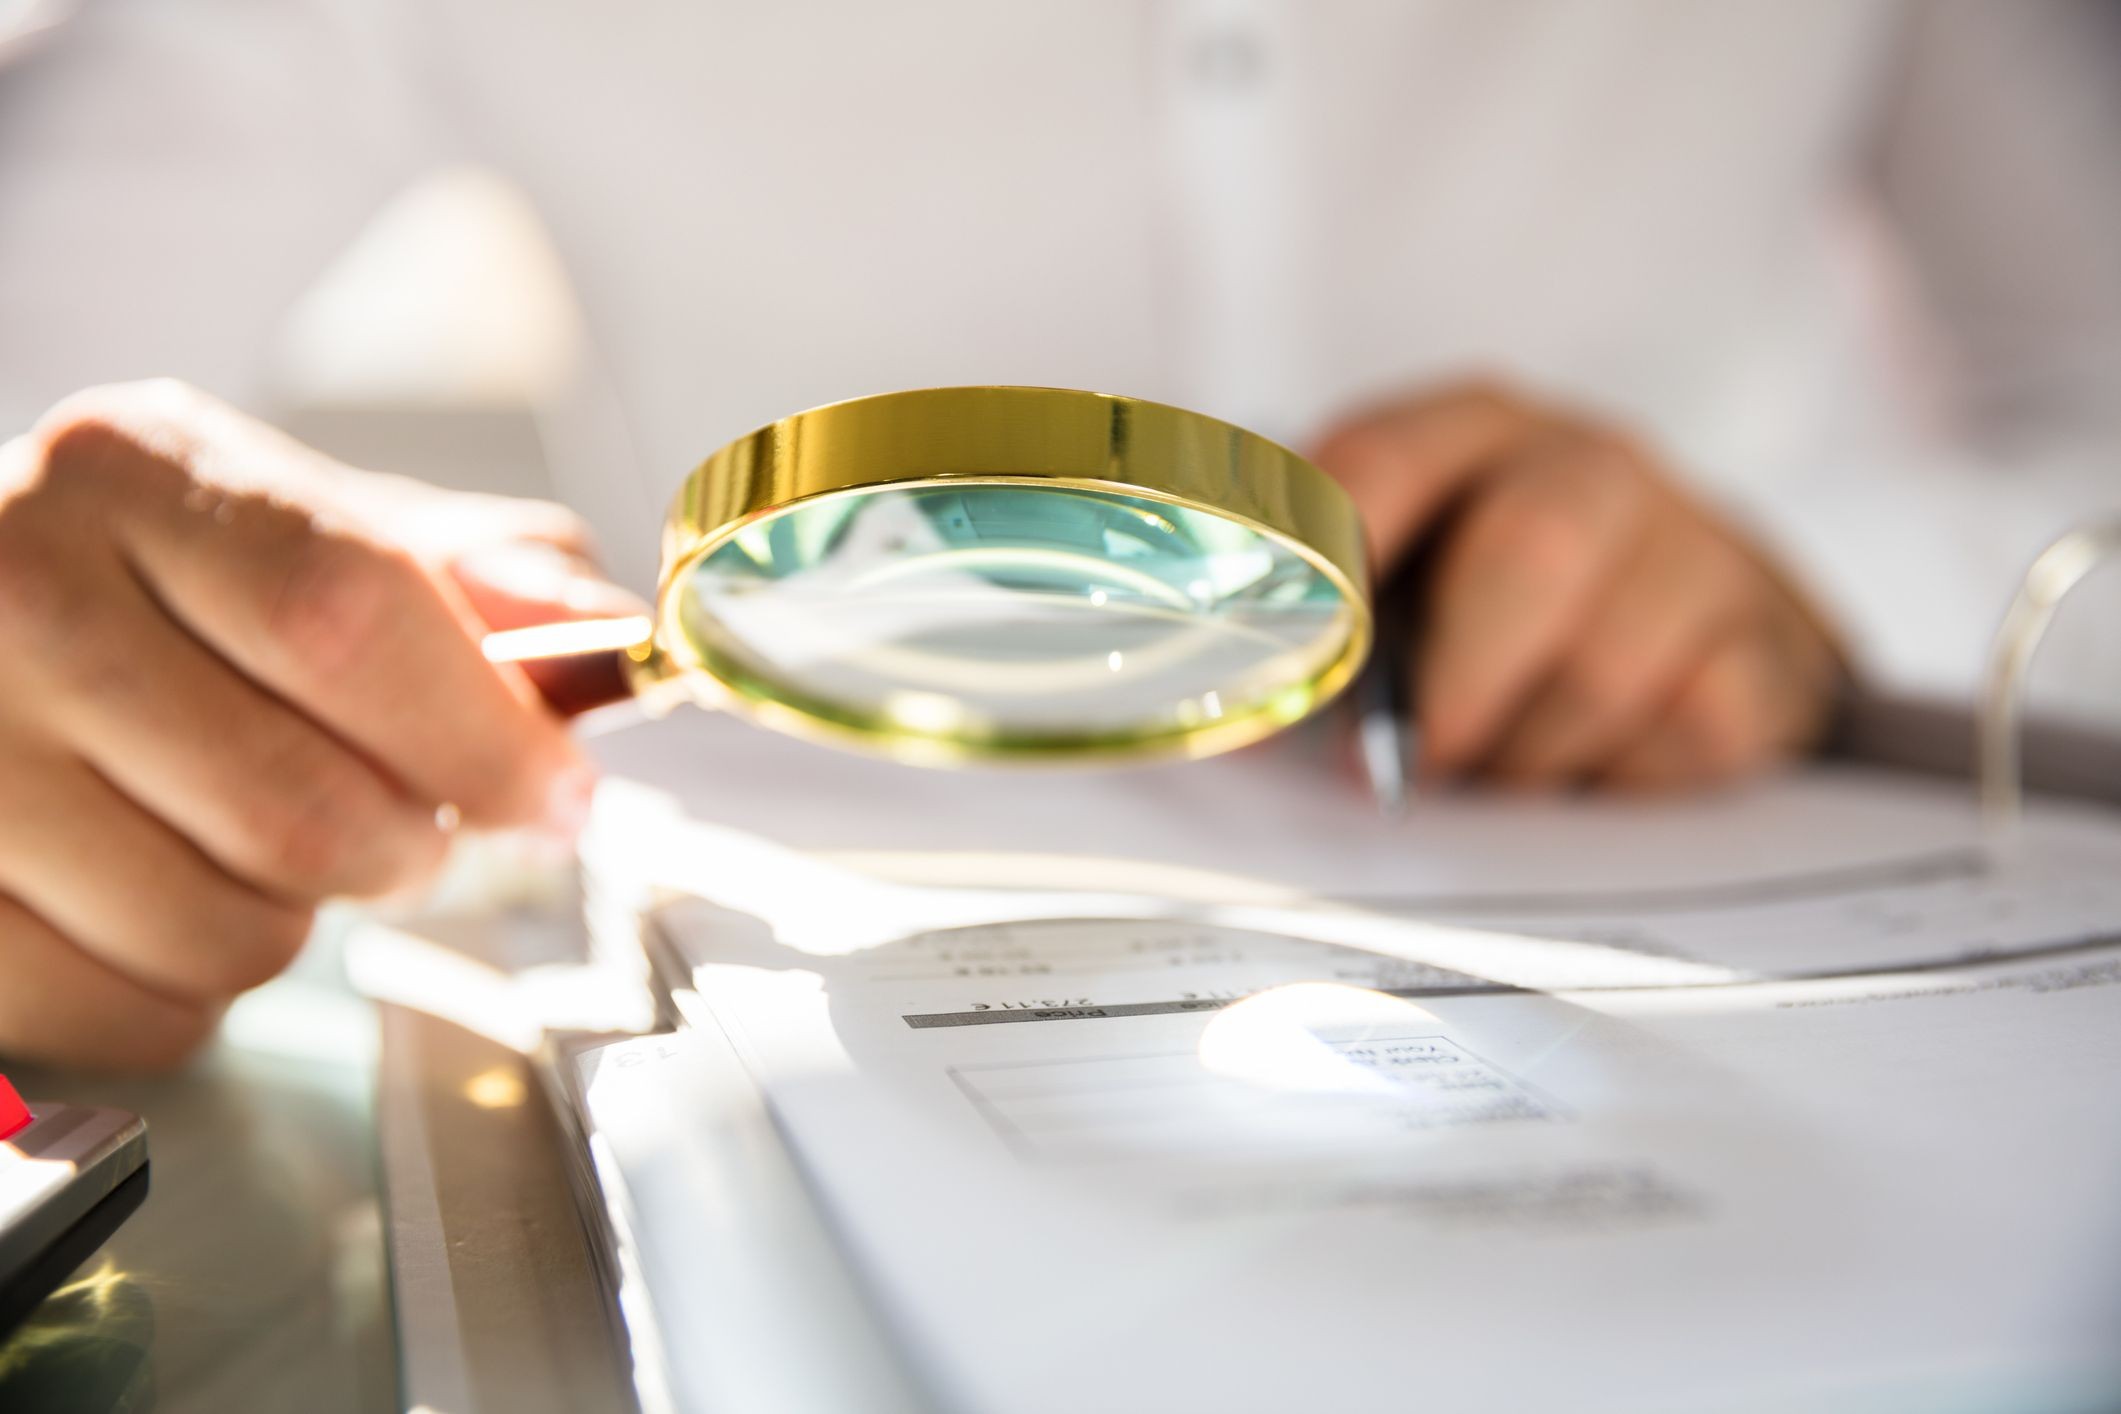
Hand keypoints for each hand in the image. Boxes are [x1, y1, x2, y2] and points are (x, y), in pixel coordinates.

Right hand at [0, 381, 634, 1068]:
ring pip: (227, 931)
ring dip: (298, 920)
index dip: (482, 735)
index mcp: (133, 474)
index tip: (555, 796)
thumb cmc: (147, 579)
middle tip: (406, 823)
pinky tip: (167, 899)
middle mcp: (10, 594)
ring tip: (258, 842)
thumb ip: (471, 577)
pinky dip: (196, 991)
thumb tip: (608, 638)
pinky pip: (135, 1015)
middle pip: (301, 804)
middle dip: (405, 846)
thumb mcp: (303, 527)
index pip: (345, 616)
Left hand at [1313, 380, 1842, 791]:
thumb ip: (1315, 634)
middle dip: (1460, 684)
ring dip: (1532, 756)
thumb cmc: (1496, 615)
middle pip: (1532, 549)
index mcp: (1470, 431)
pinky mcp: (1770, 638)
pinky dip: (1624, 779)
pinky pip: (1696, 727)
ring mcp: (1695, 542)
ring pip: (1610, 664)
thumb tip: (1223, 719)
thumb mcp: (1400, 590)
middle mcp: (1589, 463)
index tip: (1293, 659)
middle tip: (1413, 769)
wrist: (1691, 634)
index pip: (1382, 459)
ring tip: (1501, 776)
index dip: (1329, 560)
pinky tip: (1592, 770)